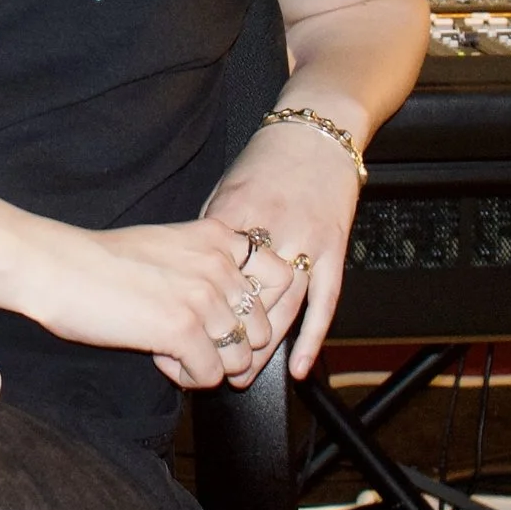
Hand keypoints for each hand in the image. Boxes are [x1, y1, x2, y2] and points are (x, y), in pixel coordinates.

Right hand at [0, 206, 282, 390]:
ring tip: (171, 348)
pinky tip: (157, 354)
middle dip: (232, 347)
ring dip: (207, 364)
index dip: (265, 310)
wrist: (55, 267)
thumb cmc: (100, 261)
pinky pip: (210, 375)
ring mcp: (204, 297)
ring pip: (240, 359)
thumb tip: (235, 307)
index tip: (234, 320)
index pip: (283, 278)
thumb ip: (207, 265)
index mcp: (217, 237)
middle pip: (264, 330)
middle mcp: (218, 264)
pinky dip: (185, 375)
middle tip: (192, 342)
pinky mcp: (184, 329)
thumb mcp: (167, 245)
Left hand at [199, 118, 364, 381]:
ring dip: (265, 348)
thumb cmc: (266, 159)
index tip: (175, 333)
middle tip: (210, 369)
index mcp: (235, 213)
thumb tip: (193, 270)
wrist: (317, 133)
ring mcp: (307, 242)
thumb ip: (212, 230)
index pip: (211, 272)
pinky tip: (299, 367)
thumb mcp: (225, 186)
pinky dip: (313, 338)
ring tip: (245, 376)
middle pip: (248, 298)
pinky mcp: (334, 249)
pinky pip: (325, 301)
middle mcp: (272, 230)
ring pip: (285, 307)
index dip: (194, 308)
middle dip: (229, 339)